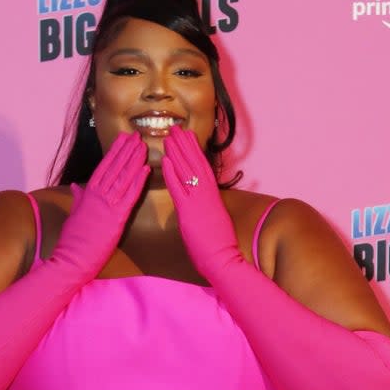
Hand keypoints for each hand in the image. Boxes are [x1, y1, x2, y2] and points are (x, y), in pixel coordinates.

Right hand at [52, 132, 148, 278]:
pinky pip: (129, 195)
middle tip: (136, 135)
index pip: (103, 167)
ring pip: (123, 177)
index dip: (114, 152)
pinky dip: (138, 181)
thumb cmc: (73, 239)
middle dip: (126, 150)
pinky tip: (146, 169)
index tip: (123, 139)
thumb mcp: (75, 214)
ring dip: (134, 160)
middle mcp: (97, 195)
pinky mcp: (116, 217)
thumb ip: (78, 198)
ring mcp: (107, 205)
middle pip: (114, 167)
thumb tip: (76, 186)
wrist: (72, 258)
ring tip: (143, 146)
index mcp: (88, 193)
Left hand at [161, 127, 239, 278]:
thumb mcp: (214, 224)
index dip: (194, 152)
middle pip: (195, 164)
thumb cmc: (219, 249)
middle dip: (185, 145)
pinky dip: (173, 174)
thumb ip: (205, 212)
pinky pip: (180, 188)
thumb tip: (198, 208)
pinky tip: (165, 160)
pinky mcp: (190, 212)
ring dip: (178, 152)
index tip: (188, 138)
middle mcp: (208, 196)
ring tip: (170, 136)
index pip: (203, 170)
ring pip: (188, 171)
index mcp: (213, 198)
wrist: (223, 261)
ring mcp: (199, 202)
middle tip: (176, 128)